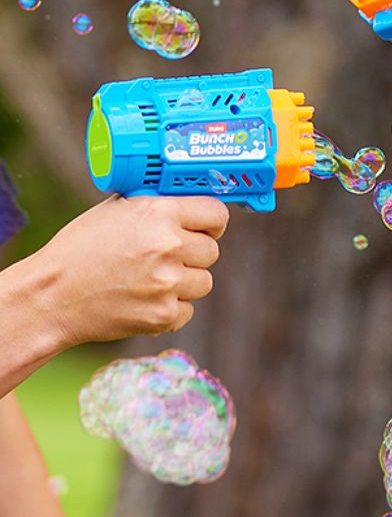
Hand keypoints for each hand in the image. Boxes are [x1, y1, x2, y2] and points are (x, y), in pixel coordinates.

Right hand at [22, 195, 227, 349]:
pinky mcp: (162, 314)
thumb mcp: (116, 211)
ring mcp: (167, 283)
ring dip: (184, 282)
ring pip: (203, 282)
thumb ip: (157, 206)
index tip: (203, 229)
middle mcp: (168, 246)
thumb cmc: (79, 250)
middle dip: (192, 255)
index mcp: (159, 213)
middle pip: (212, 251)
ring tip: (149, 279)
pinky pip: (187, 310)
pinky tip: (143, 300)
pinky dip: (170, 308)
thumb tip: (189, 201)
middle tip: (164, 258)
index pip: (217, 214)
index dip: (211, 223)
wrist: (49, 295)